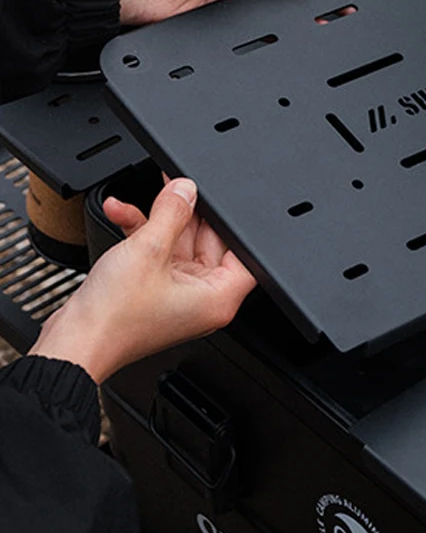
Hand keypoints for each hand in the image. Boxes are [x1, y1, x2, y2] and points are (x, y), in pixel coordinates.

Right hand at [29, 179, 255, 383]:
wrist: (74, 343)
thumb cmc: (114, 317)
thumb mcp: (148, 250)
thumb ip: (172, 213)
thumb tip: (186, 190)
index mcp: (219, 298)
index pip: (244, 253)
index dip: (229, 225)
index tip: (213, 202)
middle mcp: (204, 300)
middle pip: (210, 244)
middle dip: (186, 214)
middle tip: (173, 189)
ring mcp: (179, 296)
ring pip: (179, 245)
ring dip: (157, 221)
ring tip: (144, 200)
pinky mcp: (155, 292)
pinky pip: (158, 255)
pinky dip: (142, 234)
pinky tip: (122, 213)